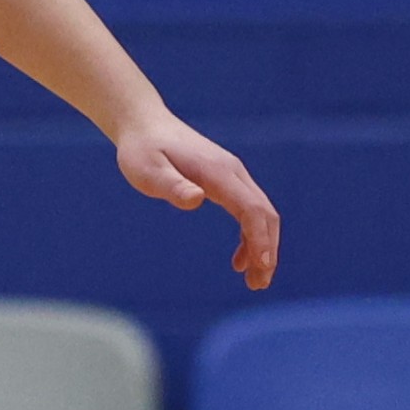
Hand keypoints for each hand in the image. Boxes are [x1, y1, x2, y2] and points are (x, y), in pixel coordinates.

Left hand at [114, 111, 280, 290]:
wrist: (143, 124)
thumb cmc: (142, 150)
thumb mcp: (147, 170)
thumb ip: (171, 185)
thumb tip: (197, 199)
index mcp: (217, 172)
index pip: (251, 209)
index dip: (259, 238)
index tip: (261, 266)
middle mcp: (232, 172)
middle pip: (264, 214)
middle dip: (267, 250)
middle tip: (259, 285)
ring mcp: (232, 175)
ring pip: (261, 213)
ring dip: (262, 246)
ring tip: (254, 280)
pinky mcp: (226, 180)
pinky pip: (249, 210)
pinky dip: (251, 236)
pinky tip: (239, 259)